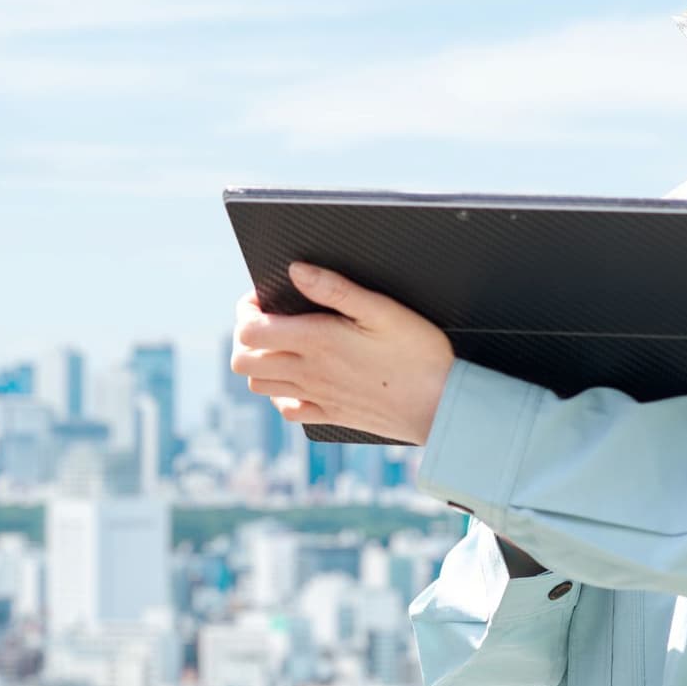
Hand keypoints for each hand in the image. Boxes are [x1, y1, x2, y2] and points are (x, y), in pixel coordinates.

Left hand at [230, 261, 455, 444]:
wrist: (442, 405)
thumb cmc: (419, 353)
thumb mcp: (382, 309)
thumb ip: (334, 288)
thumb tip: (296, 270)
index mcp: (317, 341)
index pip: (250, 331)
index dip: (247, 310)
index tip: (265, 297)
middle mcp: (309, 372)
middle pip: (244, 362)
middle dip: (245, 337)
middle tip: (267, 320)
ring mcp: (318, 397)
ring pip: (259, 387)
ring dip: (259, 364)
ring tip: (281, 344)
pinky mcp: (331, 414)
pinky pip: (287, 410)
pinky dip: (281, 394)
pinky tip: (299, 378)